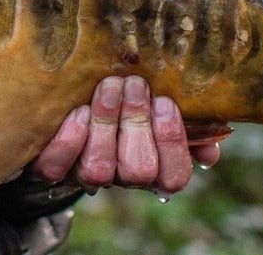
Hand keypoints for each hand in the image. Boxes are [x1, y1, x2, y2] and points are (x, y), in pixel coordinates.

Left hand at [31, 75, 220, 194]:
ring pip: (99, 167)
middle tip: (134, 84)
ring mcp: (84, 175)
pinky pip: (57, 166)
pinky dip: (69, 138)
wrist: (63, 106)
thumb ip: (190, 127)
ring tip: (108, 86)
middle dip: (137, 122)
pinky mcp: (52, 167)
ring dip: (105, 122)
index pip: (173, 176)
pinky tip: (77, 110)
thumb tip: (210, 147)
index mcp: (153, 167)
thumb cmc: (122, 102)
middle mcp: (121, 178)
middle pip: (138, 169)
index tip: (164, 101)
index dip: (172, 141)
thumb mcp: (156, 110)